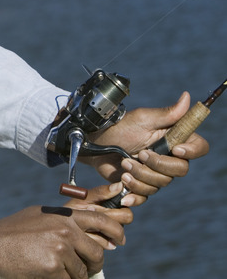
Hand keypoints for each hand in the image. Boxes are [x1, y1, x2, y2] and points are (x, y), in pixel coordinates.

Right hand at [0, 206, 124, 278]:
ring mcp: (60, 249)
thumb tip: (91, 229)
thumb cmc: (13, 230)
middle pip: (97, 253)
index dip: (115, 232)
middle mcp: (65, 230)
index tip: (120, 241)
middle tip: (88, 267)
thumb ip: (64, 219)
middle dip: (94, 263)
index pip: (101, 221)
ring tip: (52, 268)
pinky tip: (45, 274)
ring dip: (72, 275)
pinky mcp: (53, 269)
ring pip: (82, 271)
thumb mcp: (40, 215)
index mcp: (64, 215)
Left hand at [65, 183, 132, 246]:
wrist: (59, 229)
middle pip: (127, 216)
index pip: (131, 200)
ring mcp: (112, 233)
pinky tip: (86, 234)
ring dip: (102, 226)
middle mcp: (115, 218)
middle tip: (95, 211)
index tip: (124, 200)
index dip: (132, 199)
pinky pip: (107, 242)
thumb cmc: (71, 210)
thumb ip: (100, 192)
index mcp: (112, 204)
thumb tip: (119, 185)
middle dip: (112, 215)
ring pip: (119, 230)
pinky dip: (95, 237)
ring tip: (86, 223)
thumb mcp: (82, 198)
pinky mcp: (106, 245)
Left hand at [82, 92, 209, 205]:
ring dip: (140, 175)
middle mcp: (168, 157)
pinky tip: (123, 183)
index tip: (175, 149)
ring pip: (160, 183)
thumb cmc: (119, 127)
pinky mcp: (141, 185)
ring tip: (124, 164)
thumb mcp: (142, 118)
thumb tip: (187, 97)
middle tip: (138, 154)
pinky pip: (145, 196)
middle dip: (157, 164)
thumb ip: (167, 113)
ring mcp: (155, 172)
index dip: (192, 151)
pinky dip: (134, 192)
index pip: (198, 148)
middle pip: (180, 170)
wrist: (95, 143)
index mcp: (173, 139)